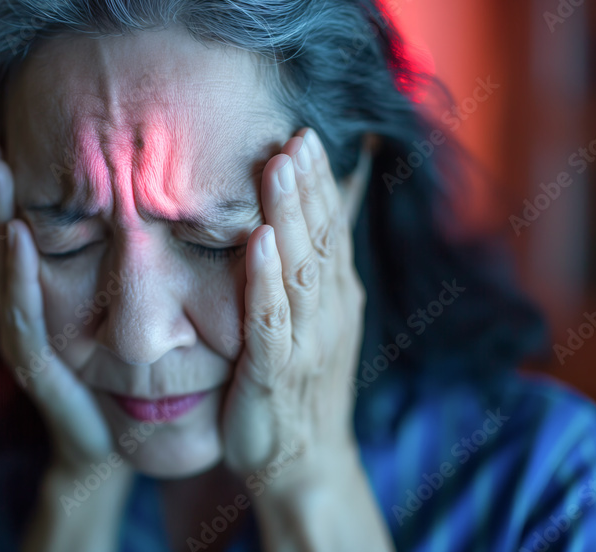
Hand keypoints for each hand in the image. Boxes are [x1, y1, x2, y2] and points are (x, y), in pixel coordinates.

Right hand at [0, 138, 123, 473]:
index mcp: (40, 298)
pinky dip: (19, 276)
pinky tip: (19, 235)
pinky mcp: (37, 369)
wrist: (114, 449)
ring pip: (3, 272)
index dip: (9, 191)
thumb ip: (117, 273)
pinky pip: (25, 318)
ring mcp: (26, 341)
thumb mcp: (117, 317)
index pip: (18, 234)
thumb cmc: (119, 381)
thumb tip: (151, 211)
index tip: (8, 138)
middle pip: (0, 244)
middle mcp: (24, 315)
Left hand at [221, 127, 365, 488]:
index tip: (307, 134)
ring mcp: (307, 342)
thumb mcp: (312, 321)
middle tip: (298, 133)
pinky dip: (268, 281)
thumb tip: (307, 219)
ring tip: (279, 167)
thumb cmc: (300, 385)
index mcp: (336, 297)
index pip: (331, 229)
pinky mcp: (277, 372)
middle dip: (308, 184)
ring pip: (301, 269)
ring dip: (291, 216)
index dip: (321, 182)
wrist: (302, 463)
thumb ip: (310, 269)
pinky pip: (272, 321)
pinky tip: (259, 245)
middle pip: (321, 238)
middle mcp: (329, 313)